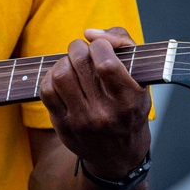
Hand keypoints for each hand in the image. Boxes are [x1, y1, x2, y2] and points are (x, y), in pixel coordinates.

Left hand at [38, 27, 150, 179]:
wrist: (119, 156)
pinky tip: (63, 77)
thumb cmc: (130, 108)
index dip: (100, 45)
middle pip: (79, 63)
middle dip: (79, 48)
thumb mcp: (142, 78)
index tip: (101, 47)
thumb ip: (123, 43)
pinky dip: (51, 76)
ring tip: (73, 63)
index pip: (105, 64)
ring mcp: (81, 121)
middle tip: (84, 52)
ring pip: (60, 74)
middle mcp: (104, 114)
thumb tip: (90, 32)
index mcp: (128, 102)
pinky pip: (47, 90)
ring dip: (64, 60)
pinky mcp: (62, 125)